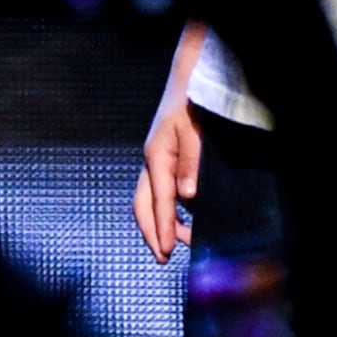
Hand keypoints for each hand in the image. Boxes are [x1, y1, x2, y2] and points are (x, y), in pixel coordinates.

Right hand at [134, 92, 203, 260]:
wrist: (188, 80)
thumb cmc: (190, 103)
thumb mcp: (194, 133)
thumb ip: (191, 165)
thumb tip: (186, 197)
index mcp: (157, 157)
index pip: (159, 201)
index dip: (162, 228)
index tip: (166, 252)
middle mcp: (152, 160)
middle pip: (142, 204)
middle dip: (150, 231)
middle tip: (163, 256)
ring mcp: (156, 159)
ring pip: (148, 198)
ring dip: (159, 221)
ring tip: (174, 241)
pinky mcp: (164, 156)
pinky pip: (159, 189)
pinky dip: (166, 208)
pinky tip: (180, 216)